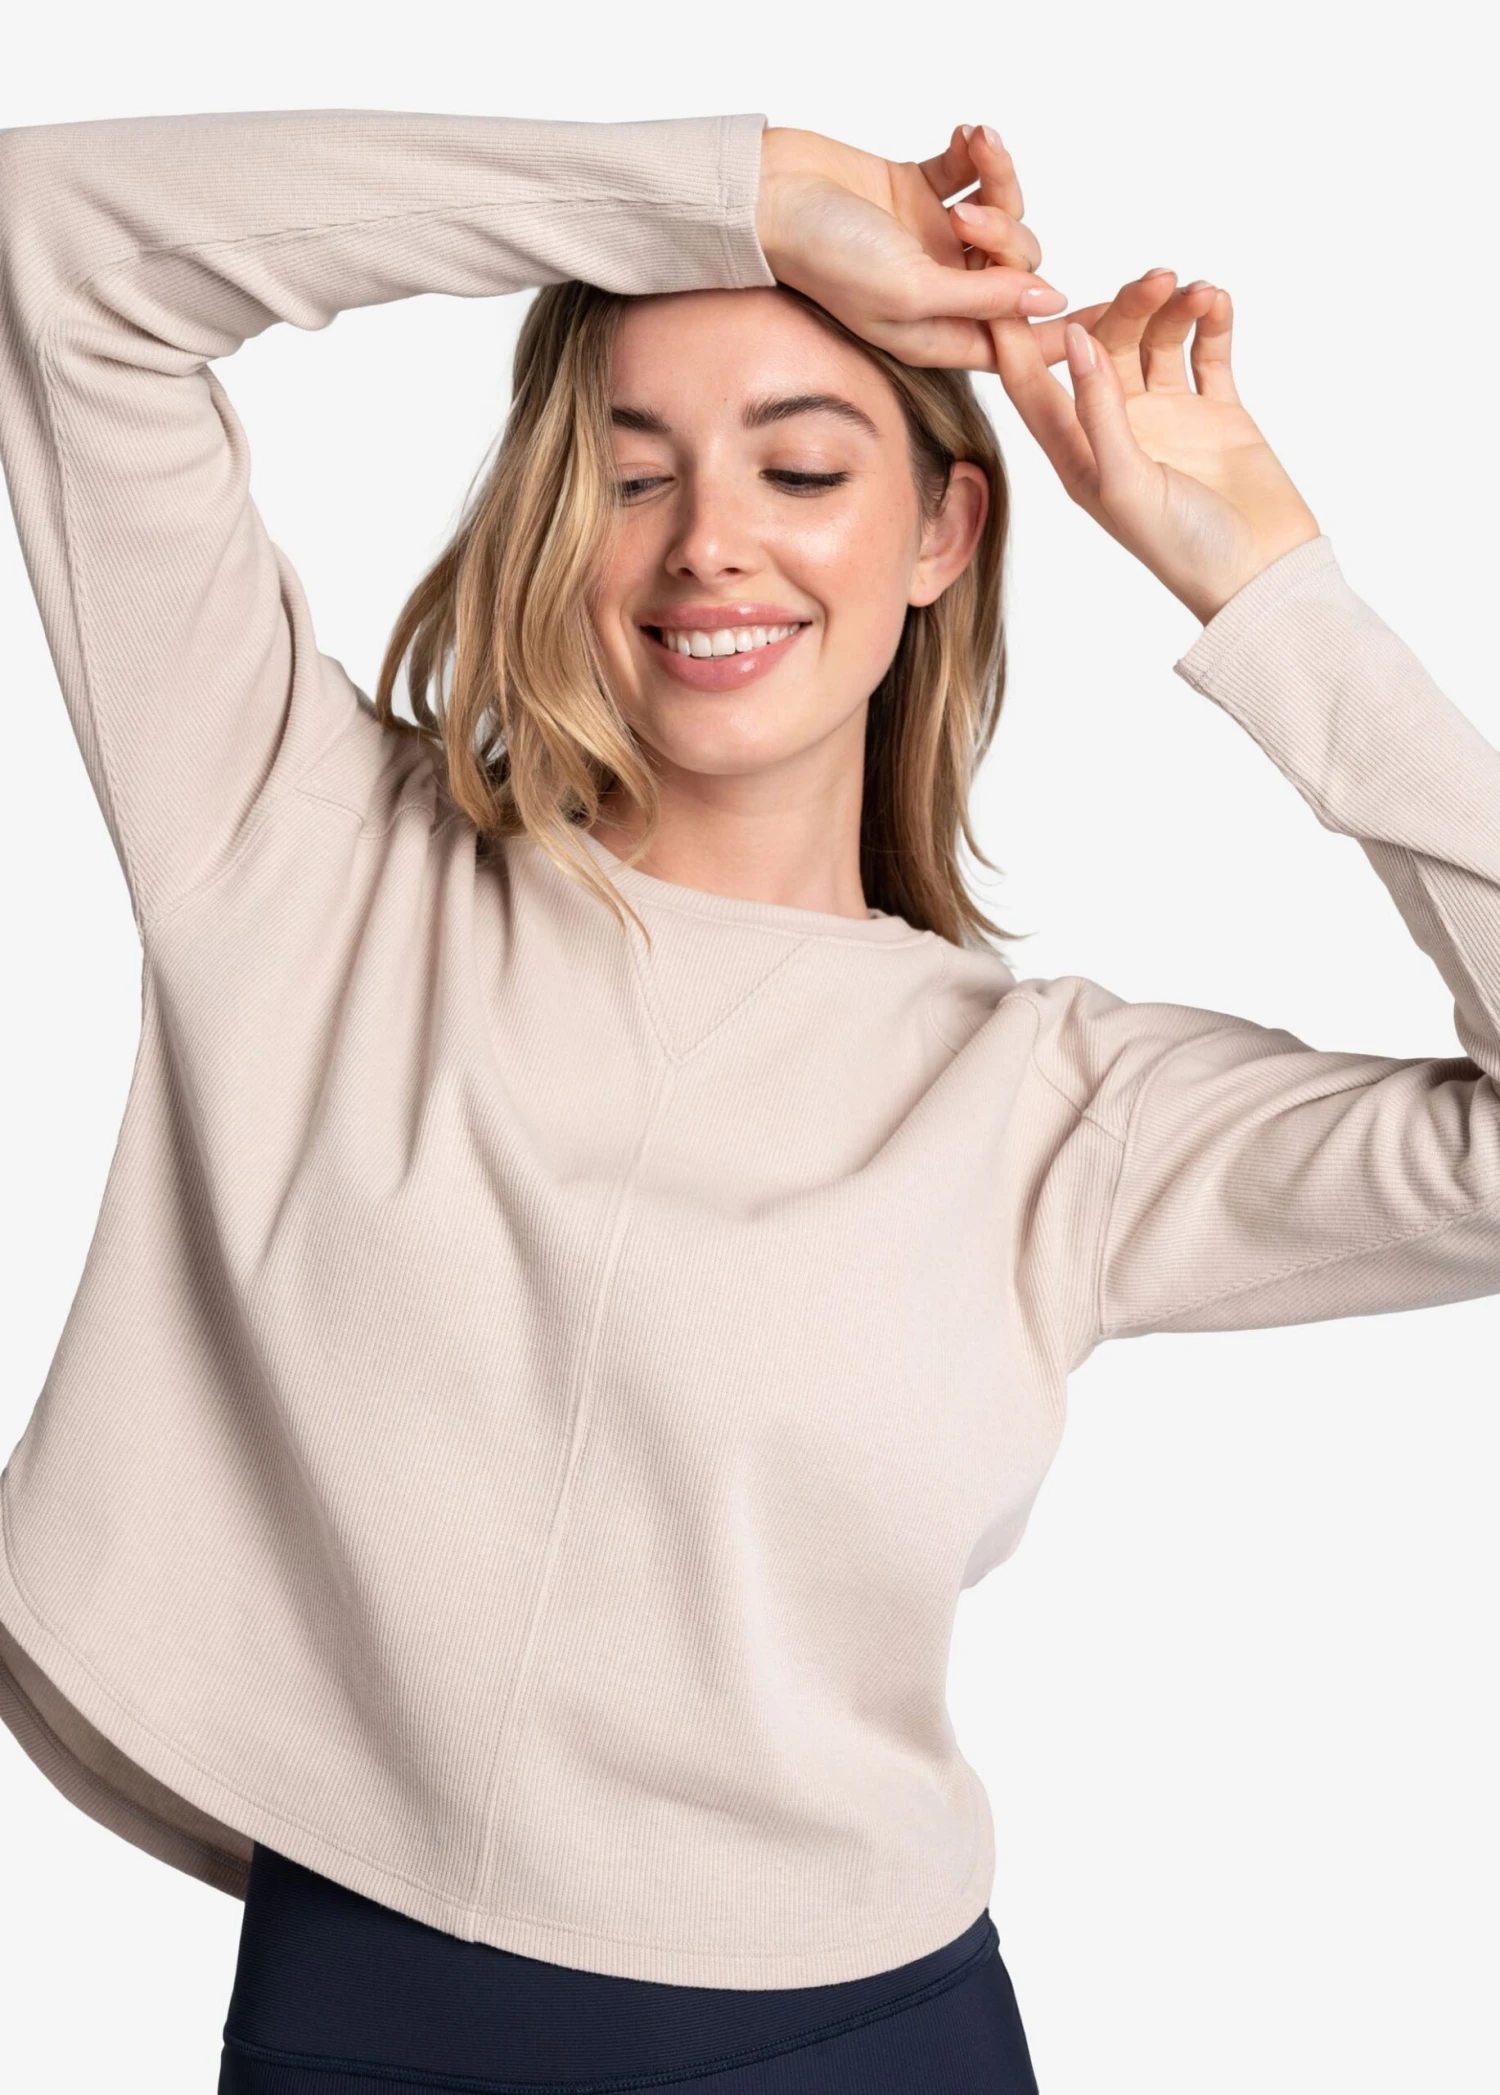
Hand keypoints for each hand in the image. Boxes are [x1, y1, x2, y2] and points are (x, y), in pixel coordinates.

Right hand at [755, 122, 1068, 369]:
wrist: (769, 194)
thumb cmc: (824, 255)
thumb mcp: (910, 291)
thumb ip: (981, 300)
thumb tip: (1047, 303)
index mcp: (933, 333)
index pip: (1013, 342)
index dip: (1058, 334)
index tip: (1107, 320)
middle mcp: (937, 291)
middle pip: (1015, 272)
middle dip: (1008, 239)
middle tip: (969, 220)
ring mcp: (930, 240)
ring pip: (1003, 218)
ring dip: (1000, 183)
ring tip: (975, 153)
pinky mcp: (919, 192)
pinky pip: (973, 172)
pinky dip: (980, 151)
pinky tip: (969, 133)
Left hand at [987, 269, 1321, 623]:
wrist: (1262, 575)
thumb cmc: (1184, 548)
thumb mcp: (1125, 484)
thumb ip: (1098, 412)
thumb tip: (1077, 341)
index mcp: (1077, 453)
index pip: (1030, 384)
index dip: (1014, 335)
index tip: (1004, 279)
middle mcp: (1115, 428)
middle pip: (1102, 346)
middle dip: (1123, 307)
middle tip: (1155, 278)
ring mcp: (1166, 417)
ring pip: (1155, 340)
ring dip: (1172, 309)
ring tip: (1196, 290)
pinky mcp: (1215, 412)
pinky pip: (1206, 352)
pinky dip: (1210, 322)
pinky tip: (1218, 300)